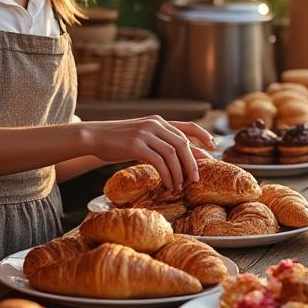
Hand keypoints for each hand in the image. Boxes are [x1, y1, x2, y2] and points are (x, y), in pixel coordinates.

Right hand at [80, 117, 215, 190]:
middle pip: (183, 143)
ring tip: (181, 186)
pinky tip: (168, 184)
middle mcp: (155, 124)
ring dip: (180, 172)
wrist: (94, 137)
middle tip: (196, 179)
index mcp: (158, 121)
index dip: (203, 136)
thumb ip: (158, 142)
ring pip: (173, 154)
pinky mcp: (136, 145)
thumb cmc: (117, 140)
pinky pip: (159, 162)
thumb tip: (177, 157)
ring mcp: (146, 134)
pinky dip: (167, 175)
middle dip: (193, 162)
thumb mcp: (141, 136)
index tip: (214, 148)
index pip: (187, 127)